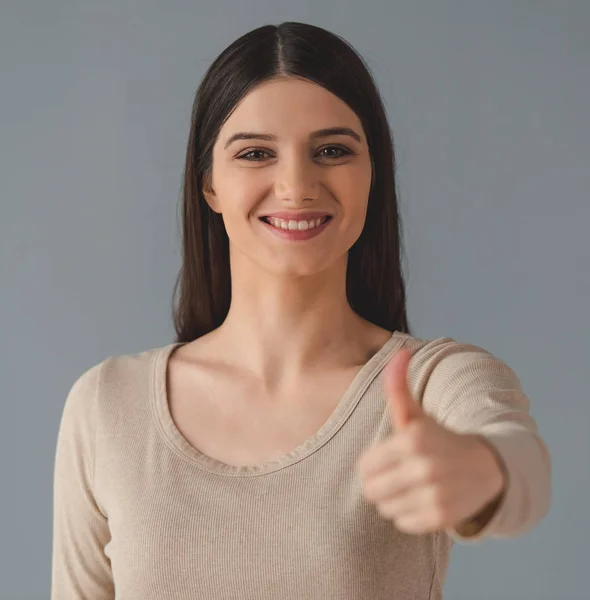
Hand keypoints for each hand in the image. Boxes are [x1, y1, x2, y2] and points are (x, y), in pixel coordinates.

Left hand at [357, 348, 505, 534]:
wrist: (488, 465)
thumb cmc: (439, 437)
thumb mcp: (417, 412)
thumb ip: (398, 385)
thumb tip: (401, 351)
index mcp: (412, 439)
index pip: (365, 467)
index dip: (373, 464)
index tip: (389, 458)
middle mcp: (423, 467)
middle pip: (371, 491)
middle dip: (380, 483)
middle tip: (398, 474)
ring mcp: (434, 494)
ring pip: (385, 509)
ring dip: (394, 499)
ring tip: (412, 486)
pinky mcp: (442, 517)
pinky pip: (403, 523)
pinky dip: (409, 515)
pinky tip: (424, 499)